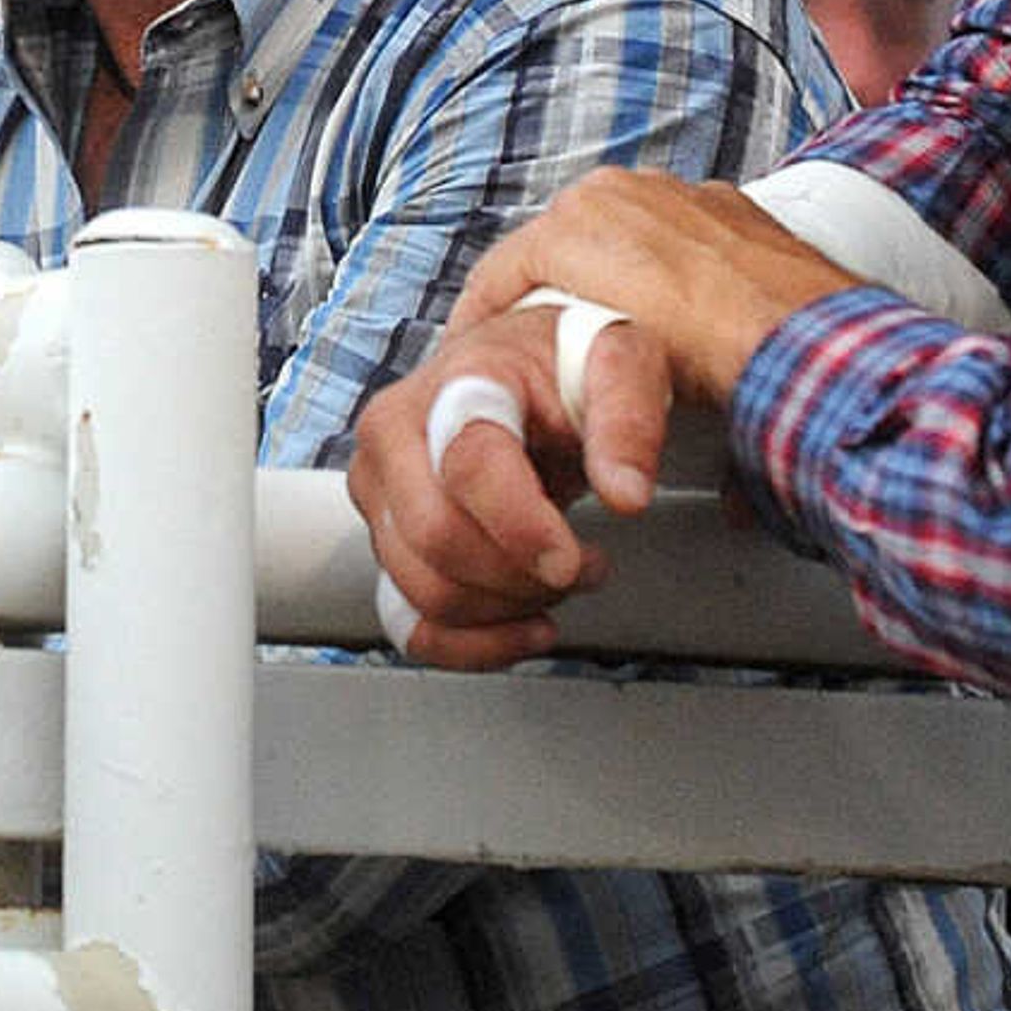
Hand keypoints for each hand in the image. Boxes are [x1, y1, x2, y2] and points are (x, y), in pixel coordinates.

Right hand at [347, 301, 670, 668]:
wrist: (525, 371)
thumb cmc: (564, 366)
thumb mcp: (618, 364)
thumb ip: (629, 419)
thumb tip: (625, 493)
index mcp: (454, 383)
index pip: (468, 466)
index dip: (523, 527)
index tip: (575, 558)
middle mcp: (397, 433)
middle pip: (435, 538)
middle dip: (522, 575)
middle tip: (583, 563)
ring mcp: (381, 492)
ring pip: (425, 589)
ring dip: (509, 607)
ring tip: (563, 577)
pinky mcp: (385, 542)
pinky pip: (408, 624)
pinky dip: (472, 646)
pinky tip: (525, 627)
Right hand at [451, 169, 859, 407]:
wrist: (816, 342)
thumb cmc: (717, 360)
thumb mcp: (616, 369)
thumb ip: (574, 378)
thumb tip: (569, 436)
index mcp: (580, 219)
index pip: (500, 271)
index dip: (480, 321)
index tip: (471, 352)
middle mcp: (624, 190)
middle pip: (557, 250)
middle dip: (542, 297)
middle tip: (537, 350)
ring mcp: (679, 191)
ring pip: (617, 239)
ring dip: (605, 280)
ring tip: (606, 333)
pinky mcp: (727, 204)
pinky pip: (674, 236)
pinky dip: (665, 269)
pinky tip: (678, 312)